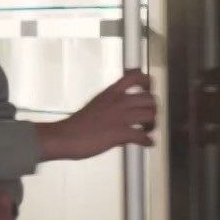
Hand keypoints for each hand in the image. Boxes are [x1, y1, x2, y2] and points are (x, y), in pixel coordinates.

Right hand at [38, 71, 157, 160]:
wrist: (66, 136)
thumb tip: (124, 116)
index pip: (136, 76)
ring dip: (152, 124)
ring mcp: (122, 117)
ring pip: (151, 115)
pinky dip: (148, 141)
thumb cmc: (77, 122)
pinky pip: (143, 136)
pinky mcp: (122, 134)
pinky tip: (147, 143)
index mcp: (112, 92)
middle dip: (153, 108)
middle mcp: (120, 101)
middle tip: (148, 116)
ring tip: (147, 129)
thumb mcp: (96, 105)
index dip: (147, 82)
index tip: (147, 91)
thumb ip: (112, 107)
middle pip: (150, 98)